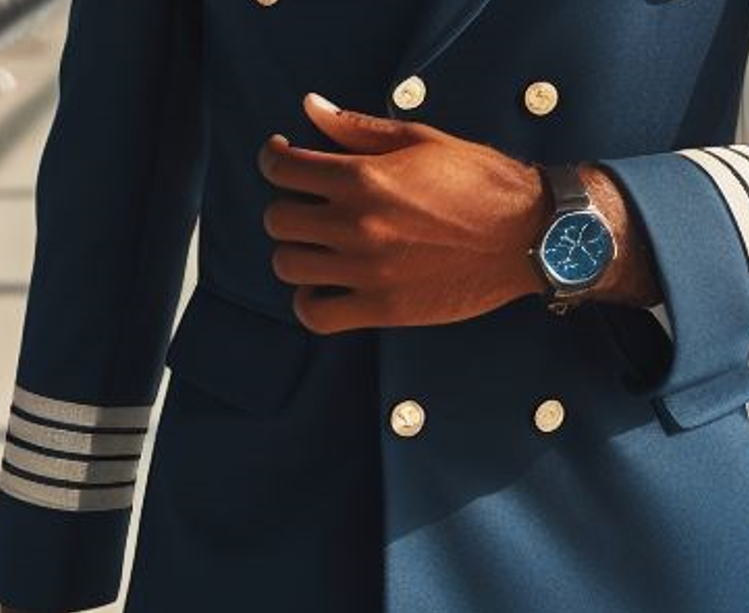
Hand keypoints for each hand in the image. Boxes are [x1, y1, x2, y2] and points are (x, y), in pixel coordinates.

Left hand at [258, 92, 548, 332]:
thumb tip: (310, 109)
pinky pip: (315, 314)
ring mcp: (366, 270)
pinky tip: (322, 290)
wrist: (527, 235)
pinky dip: (309, 304)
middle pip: (278, 221)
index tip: (282, 163)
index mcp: (364, 177)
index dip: (274, 162)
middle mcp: (357, 224)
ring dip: (296, 255)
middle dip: (286, 211)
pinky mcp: (381, 308)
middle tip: (308, 210)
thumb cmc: (479, 183)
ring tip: (317, 250)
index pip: (283, 170)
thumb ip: (356, 129)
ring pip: (289, 267)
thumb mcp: (420, 140)